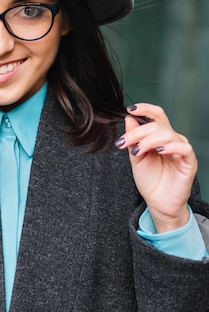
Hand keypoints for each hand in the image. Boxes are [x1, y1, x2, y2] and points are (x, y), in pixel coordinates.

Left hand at [115, 103, 197, 232]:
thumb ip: (133, 139)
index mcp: (159, 137)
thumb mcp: (136, 157)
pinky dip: (170, 146)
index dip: (145, 109)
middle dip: (137, 132)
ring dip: (149, 140)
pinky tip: (159, 150)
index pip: (156, 116)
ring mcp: (181, 151)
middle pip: (157, 125)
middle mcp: (172, 140)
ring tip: (138, 150)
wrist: (157, 202)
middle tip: (123, 142)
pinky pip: (184, 148)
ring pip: (169, 134)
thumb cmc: (149, 180)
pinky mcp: (189, 162)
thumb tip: (129, 119)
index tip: (130, 109)